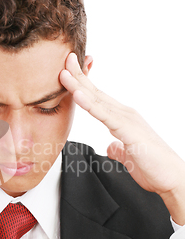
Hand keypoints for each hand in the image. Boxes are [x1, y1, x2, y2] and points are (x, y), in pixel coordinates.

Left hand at [60, 53, 184, 222]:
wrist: (173, 178)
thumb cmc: (153, 167)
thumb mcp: (127, 156)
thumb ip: (118, 149)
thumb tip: (110, 147)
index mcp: (122, 118)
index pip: (97, 97)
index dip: (82, 83)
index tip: (68, 70)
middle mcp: (124, 114)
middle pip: (95, 91)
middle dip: (78, 75)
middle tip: (64, 59)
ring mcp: (127, 120)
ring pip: (97, 99)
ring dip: (79, 85)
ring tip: (64, 72)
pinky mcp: (128, 131)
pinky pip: (105, 115)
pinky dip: (90, 104)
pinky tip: (78, 94)